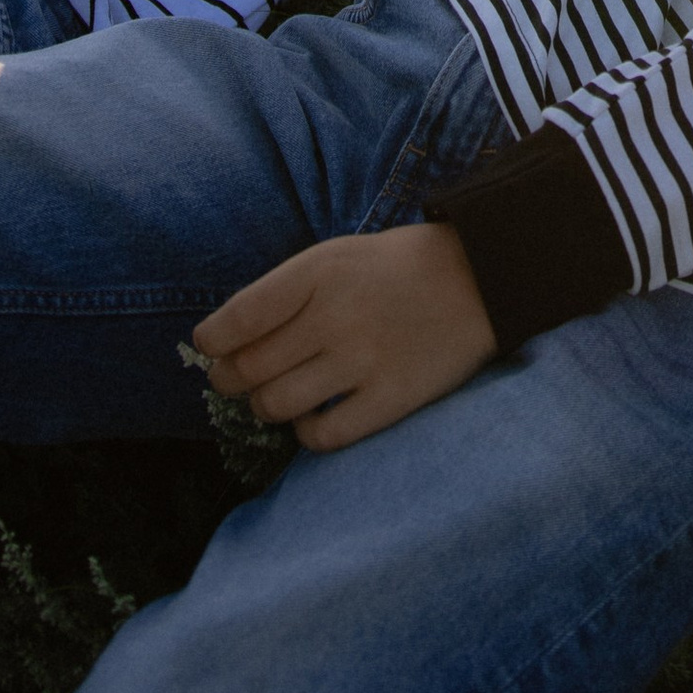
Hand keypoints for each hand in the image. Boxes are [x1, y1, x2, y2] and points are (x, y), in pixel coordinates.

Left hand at [193, 225, 498, 451]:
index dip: (212, 342)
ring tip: (277, 396)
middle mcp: (334, 317)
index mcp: (317, 272)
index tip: (211, 348)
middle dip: (229, 379)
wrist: (480, 277)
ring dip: (265, 406)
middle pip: (249, 369)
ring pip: (276, 405)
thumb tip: (226, 340)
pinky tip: (315, 416)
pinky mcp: (390, 398)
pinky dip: (306, 433)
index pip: (237, 319)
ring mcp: (362, 360)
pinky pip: (322, 436)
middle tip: (236, 379)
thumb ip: (284, 293)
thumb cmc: (395, 267)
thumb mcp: (335, 256)